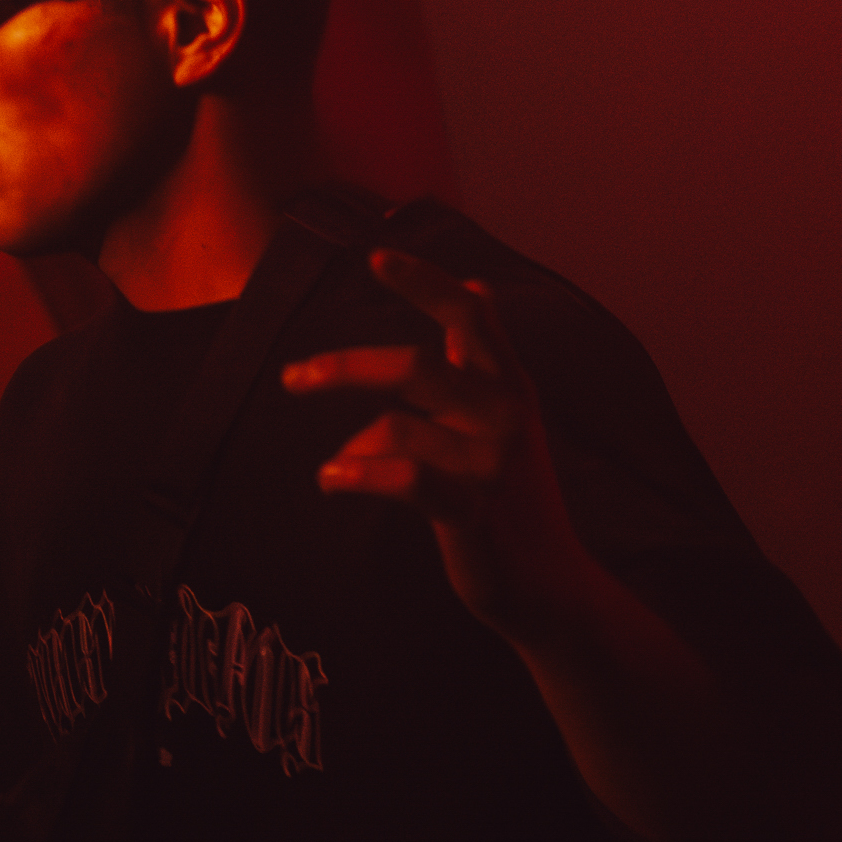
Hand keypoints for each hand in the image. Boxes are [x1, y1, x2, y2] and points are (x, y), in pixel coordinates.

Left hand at [281, 248, 588, 640]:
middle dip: (344, 368)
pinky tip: (332, 480)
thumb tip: (479, 287)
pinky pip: (405, 478)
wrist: (548, 585)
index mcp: (509, 387)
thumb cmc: (514, 500)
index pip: (470, 316)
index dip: (426, 282)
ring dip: (351, 449)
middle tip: (294, 378)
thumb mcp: (507, 419)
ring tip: (335, 472)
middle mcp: (505, 415)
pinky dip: (358, 475)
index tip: (376, 256)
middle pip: (415, 366)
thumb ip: (481, 360)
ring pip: (397, 426)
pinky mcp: (473, 512)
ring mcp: (491, 464)